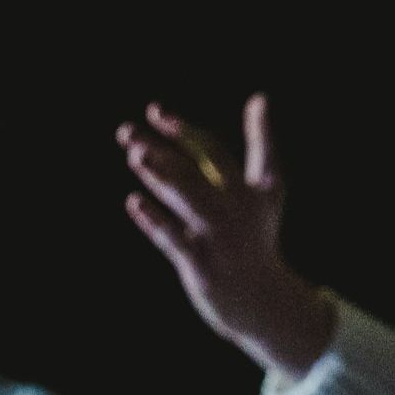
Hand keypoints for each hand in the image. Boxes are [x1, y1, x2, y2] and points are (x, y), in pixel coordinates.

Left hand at [118, 94, 335, 377]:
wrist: (261, 297)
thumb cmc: (257, 234)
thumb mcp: (267, 189)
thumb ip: (262, 142)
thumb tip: (260, 97)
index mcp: (249, 188)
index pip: (212, 150)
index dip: (183, 131)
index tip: (156, 111)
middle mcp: (235, 210)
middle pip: (194, 171)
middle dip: (161, 150)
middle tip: (126, 132)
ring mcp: (218, 239)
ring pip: (186, 201)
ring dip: (160, 177)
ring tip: (134, 155)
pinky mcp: (202, 267)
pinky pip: (175, 240)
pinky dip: (155, 221)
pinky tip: (134, 203)